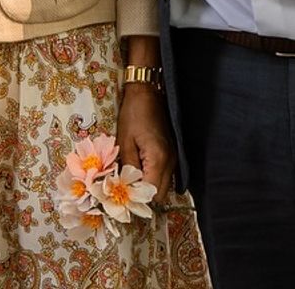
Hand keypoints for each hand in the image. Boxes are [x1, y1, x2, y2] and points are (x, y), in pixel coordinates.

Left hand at [116, 82, 175, 196]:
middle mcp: (170, 163)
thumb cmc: (133, 115)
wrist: (148, 95)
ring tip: (128, 183)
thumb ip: (127, 167)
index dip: (136, 199)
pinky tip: (138, 173)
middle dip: (142, 198)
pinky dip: (152, 180)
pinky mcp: (172, 156)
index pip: (151, 193)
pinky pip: (163, 177)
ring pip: (163, 187)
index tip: (121, 199)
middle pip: (160, 195)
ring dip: (147, 189)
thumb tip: (123, 188)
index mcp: (158, 159)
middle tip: (123, 192)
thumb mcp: (124, 141)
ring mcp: (174, 160)